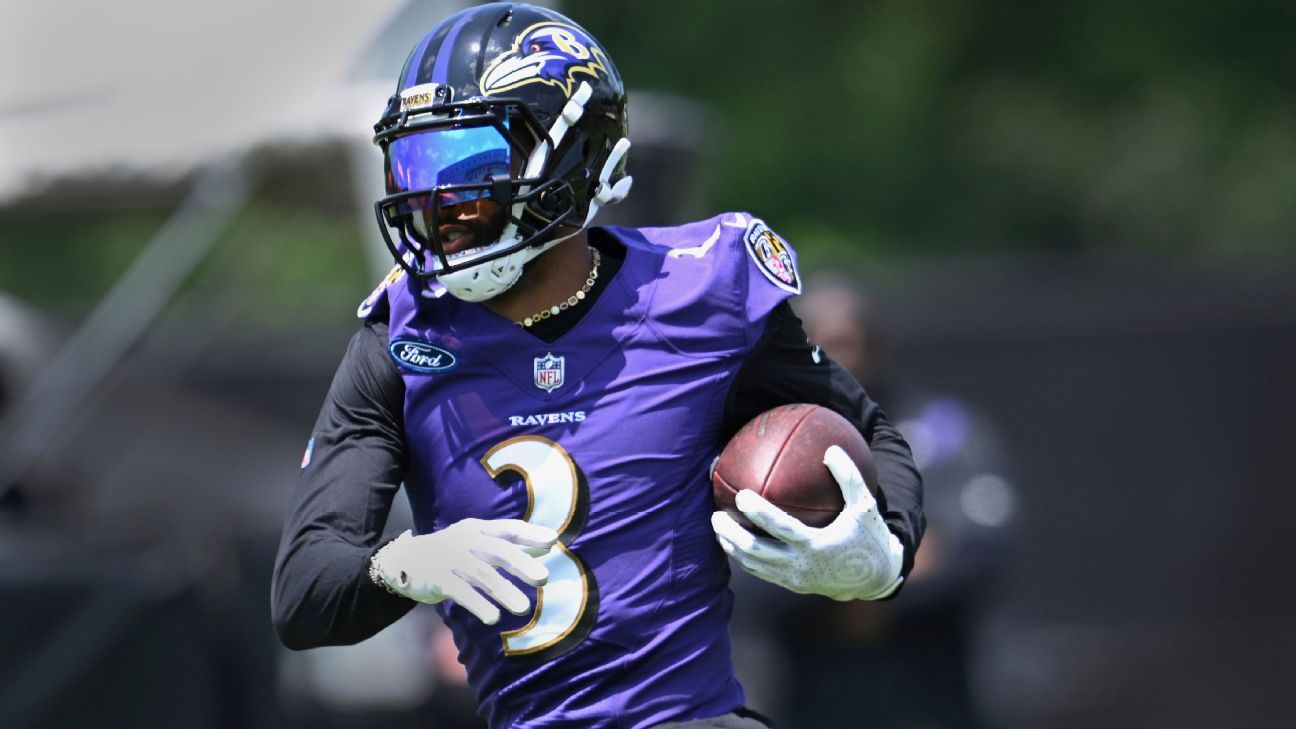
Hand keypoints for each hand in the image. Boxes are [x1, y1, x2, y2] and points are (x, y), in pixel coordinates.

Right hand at [371, 519, 557, 623]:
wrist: (404, 560)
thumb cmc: (453, 553)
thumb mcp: (480, 543)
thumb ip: (512, 545)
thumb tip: (550, 544)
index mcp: (479, 529)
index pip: (509, 529)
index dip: (530, 534)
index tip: (552, 541)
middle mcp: (466, 540)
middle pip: (498, 550)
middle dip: (522, 564)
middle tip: (544, 578)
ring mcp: (450, 558)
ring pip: (482, 575)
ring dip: (504, 592)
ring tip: (524, 609)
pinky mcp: (437, 578)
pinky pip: (460, 592)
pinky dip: (478, 604)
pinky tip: (493, 618)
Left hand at [711, 445, 903, 600]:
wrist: (874, 579)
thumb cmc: (868, 537)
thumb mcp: (865, 507)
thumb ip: (848, 478)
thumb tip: (830, 449)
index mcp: (815, 545)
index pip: (779, 528)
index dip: (758, 512)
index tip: (741, 495)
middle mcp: (800, 565)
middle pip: (755, 550)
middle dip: (731, 534)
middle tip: (716, 514)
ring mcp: (793, 578)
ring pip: (752, 564)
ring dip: (731, 547)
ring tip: (718, 527)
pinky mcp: (791, 585)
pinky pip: (761, 571)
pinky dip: (744, 557)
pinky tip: (734, 541)